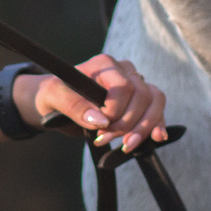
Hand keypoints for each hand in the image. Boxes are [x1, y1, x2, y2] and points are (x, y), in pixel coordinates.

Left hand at [33, 55, 167, 152]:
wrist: (56, 105)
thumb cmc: (53, 95)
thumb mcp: (54, 98)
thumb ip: (74, 106)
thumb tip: (102, 120)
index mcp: (105, 64)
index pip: (124, 86)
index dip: (116, 110)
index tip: (100, 125)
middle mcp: (123, 70)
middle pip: (142, 96)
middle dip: (127, 123)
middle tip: (104, 138)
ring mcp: (134, 85)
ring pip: (155, 102)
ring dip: (143, 128)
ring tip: (126, 146)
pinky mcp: (139, 102)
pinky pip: (156, 111)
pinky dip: (156, 126)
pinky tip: (156, 138)